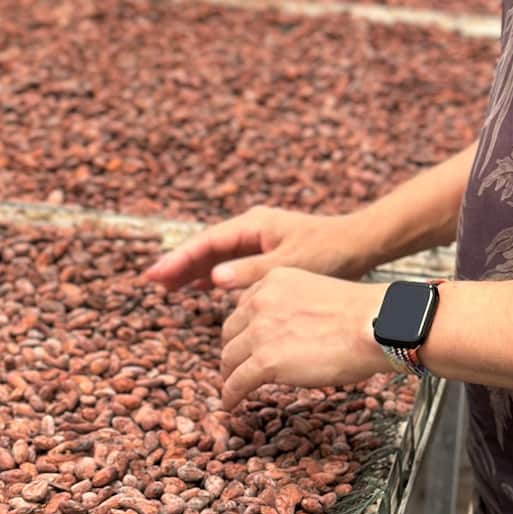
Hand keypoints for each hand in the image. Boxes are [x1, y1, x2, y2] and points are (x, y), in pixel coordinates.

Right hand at [141, 206, 373, 292]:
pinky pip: (232, 263)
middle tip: (152, 282)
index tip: (156, 275)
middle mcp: (252, 228)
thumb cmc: (329, 252)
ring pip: (217, 256)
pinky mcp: (268, 252)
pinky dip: (214, 275)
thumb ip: (251, 272)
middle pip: (207, 247)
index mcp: (254, 225)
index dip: (179, 259)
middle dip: (180, 264)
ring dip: (194, 270)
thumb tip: (213, 278)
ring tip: (167, 287)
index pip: (207, 243)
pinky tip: (202, 289)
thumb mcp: (289, 264)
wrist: (360, 245)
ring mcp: (259, 239)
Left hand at [219, 267, 387, 411]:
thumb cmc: (360, 315)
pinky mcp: (265, 361)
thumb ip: (293, 306)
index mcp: (274, 281)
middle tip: (237, 366)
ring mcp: (261, 331)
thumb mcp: (316, 294)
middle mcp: (261, 301)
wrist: (374, 325)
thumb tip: (290, 332)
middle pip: (231, 331)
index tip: (244, 341)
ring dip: (229, 375)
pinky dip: (230, 396)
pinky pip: (236, 382)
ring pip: (230, 358)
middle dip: (233, 350)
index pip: (243, 306)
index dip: (242, 328)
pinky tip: (231, 404)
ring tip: (233, 388)